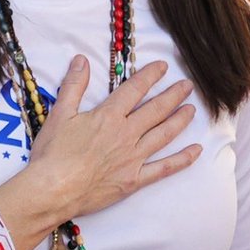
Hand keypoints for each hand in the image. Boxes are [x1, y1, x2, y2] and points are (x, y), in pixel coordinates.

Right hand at [27, 56, 200, 221]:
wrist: (54, 189)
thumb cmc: (53, 153)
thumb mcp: (60, 113)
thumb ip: (74, 85)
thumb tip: (82, 60)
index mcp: (109, 116)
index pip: (135, 89)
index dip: (150, 76)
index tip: (163, 67)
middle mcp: (126, 134)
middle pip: (156, 110)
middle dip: (173, 95)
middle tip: (187, 86)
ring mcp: (134, 158)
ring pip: (164, 135)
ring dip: (180, 120)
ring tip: (191, 110)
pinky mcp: (134, 180)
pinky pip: (164, 168)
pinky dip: (182, 159)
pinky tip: (196, 151)